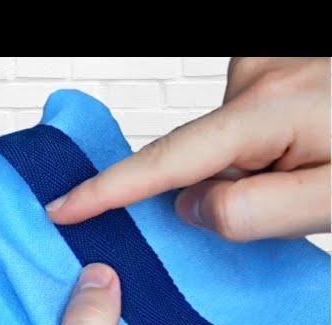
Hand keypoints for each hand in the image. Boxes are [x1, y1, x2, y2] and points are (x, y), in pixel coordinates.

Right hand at [46, 57, 330, 241]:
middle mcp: (257, 80)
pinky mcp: (266, 73)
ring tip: (303, 170)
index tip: (64, 208)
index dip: (110, 189)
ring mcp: (261, 71)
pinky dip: (248, 150)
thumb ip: (251, 212)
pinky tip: (297, 148)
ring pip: (217, 143)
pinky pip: (234, 126)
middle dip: (210, 189)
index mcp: (271, 112)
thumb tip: (190, 205)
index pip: (169, 160)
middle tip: (280, 197)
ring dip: (241, 170)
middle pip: (193, 154)